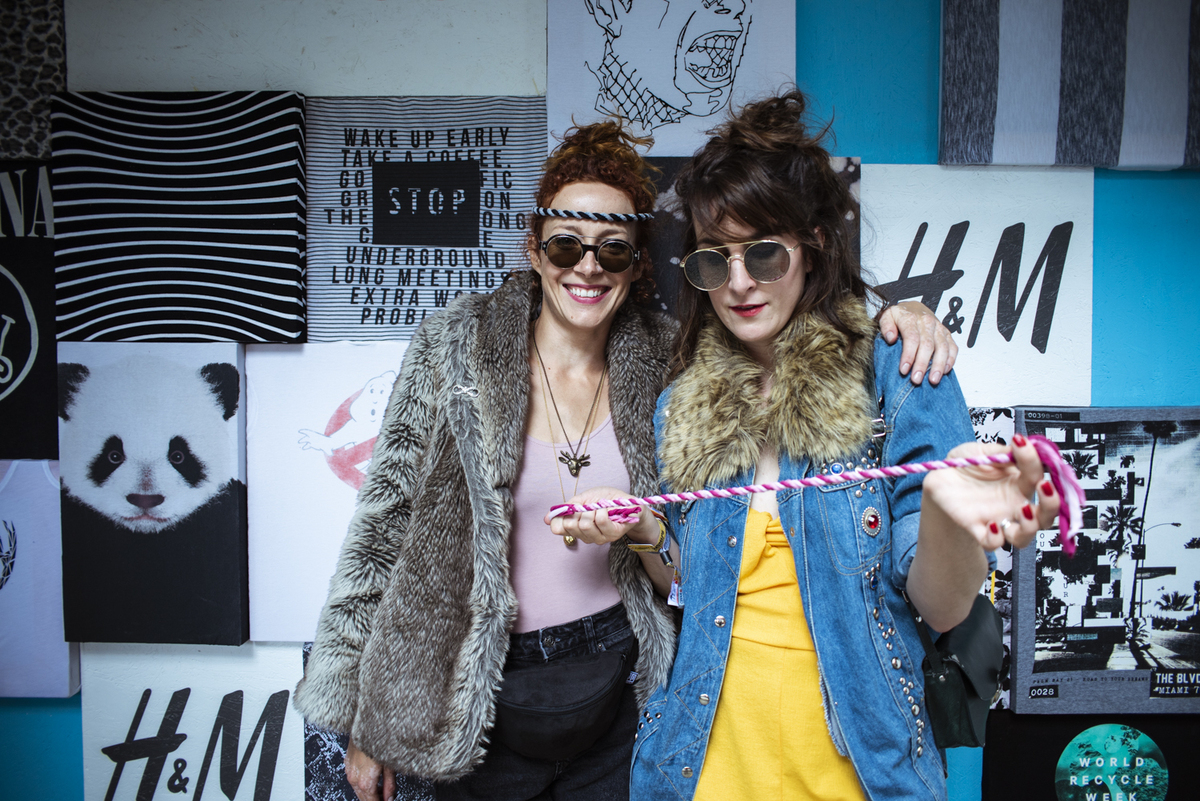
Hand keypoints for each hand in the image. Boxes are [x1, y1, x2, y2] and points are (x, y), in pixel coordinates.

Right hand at [345, 738, 394, 800]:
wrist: (370, 722)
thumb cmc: (381, 739)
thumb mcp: (390, 764)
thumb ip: (389, 784)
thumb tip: (389, 798)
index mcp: (365, 780)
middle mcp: (354, 777)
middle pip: (363, 797)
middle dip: (373, 799)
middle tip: (384, 798)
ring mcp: (349, 769)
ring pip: (357, 788)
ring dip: (367, 792)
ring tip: (381, 790)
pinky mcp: (348, 761)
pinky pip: (353, 777)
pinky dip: (361, 782)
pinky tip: (372, 779)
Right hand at [544, 486, 654, 546]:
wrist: (628, 502)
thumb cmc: (606, 499)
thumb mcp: (584, 498)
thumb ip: (567, 508)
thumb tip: (547, 519)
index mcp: (576, 527)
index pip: (558, 529)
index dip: (559, 518)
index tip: (567, 510)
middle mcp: (586, 536)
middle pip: (571, 527)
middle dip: (578, 511)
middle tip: (588, 507)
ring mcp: (599, 537)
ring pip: (585, 525)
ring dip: (592, 511)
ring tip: (598, 508)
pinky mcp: (612, 534)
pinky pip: (600, 521)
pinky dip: (602, 511)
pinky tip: (606, 509)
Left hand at [879, 300, 957, 385]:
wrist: (913, 307)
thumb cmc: (900, 315)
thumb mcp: (886, 316)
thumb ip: (886, 326)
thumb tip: (890, 338)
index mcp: (911, 318)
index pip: (911, 338)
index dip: (908, 355)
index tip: (904, 370)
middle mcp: (927, 322)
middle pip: (927, 345)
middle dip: (922, 364)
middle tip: (916, 379)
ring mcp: (939, 328)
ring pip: (942, 347)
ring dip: (938, 365)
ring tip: (933, 379)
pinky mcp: (947, 334)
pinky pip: (953, 347)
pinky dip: (951, 359)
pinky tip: (945, 370)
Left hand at [921, 434, 1060, 551]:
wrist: (941, 478)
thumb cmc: (966, 465)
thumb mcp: (982, 451)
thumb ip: (1002, 452)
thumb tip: (1021, 444)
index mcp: (1019, 483)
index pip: (1038, 476)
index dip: (1035, 462)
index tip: (1021, 444)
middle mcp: (1014, 504)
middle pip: (1045, 514)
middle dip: (1051, 503)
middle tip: (1044, 486)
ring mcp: (998, 518)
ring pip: (1024, 536)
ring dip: (1030, 526)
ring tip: (1024, 509)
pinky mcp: (978, 529)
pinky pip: (992, 543)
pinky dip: (996, 538)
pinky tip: (992, 525)